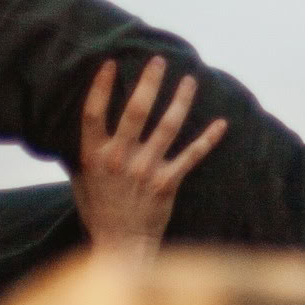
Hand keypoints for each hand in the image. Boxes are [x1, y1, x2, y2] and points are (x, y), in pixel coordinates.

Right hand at [72, 57, 227, 252]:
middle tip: (159, 60)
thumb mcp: (82, 179)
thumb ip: (86, 152)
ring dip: (181, 100)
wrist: (120, 244)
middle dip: (149, 82)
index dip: (102, 87)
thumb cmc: (99, 209)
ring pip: (168, 126)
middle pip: (136, 111)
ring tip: (190, 80)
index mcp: (94, 155)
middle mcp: (120, 159)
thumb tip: (86, 125)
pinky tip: (222, 123)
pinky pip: (192, 155)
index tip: (110, 63)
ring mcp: (145, 169)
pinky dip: (208, 139)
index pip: (94, 113)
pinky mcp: (167, 182)